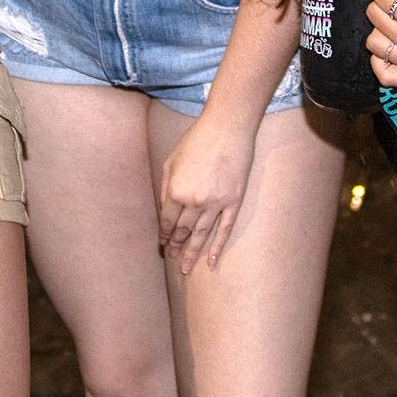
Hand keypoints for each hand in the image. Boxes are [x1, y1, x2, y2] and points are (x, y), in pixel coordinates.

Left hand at [157, 108, 254, 274]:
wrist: (227, 128)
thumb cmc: (196, 141)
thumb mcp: (171, 160)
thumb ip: (166, 186)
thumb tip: (163, 209)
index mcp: (176, 190)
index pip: (167, 221)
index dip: (164, 234)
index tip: (163, 244)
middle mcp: (194, 201)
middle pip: (183, 230)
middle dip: (176, 245)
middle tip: (173, 258)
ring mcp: (215, 203)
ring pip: (202, 235)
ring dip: (193, 252)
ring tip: (186, 267)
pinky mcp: (234, 201)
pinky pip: (224, 230)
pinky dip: (218, 247)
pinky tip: (212, 262)